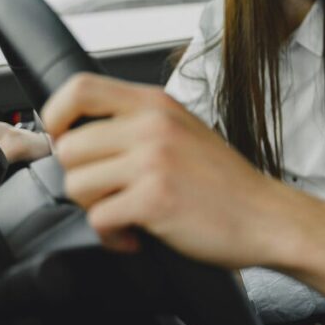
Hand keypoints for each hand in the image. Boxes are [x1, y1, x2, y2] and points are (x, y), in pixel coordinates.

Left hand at [41, 73, 300, 269]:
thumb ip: (138, 122)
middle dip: (81, 178)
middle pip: (69, 146)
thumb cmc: (226, 182)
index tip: (62, 139)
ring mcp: (153, 161)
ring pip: (77, 184)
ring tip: (126, 213)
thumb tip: (81, 133)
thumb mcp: (183, 129)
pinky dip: (112, 236)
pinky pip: (98, 219)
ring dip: (96, 208)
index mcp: (156, 104)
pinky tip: (135, 235)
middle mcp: (153, 126)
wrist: (266, 217)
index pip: (79, 88)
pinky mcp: (154, 200)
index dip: (57, 115)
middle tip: (108, 192)